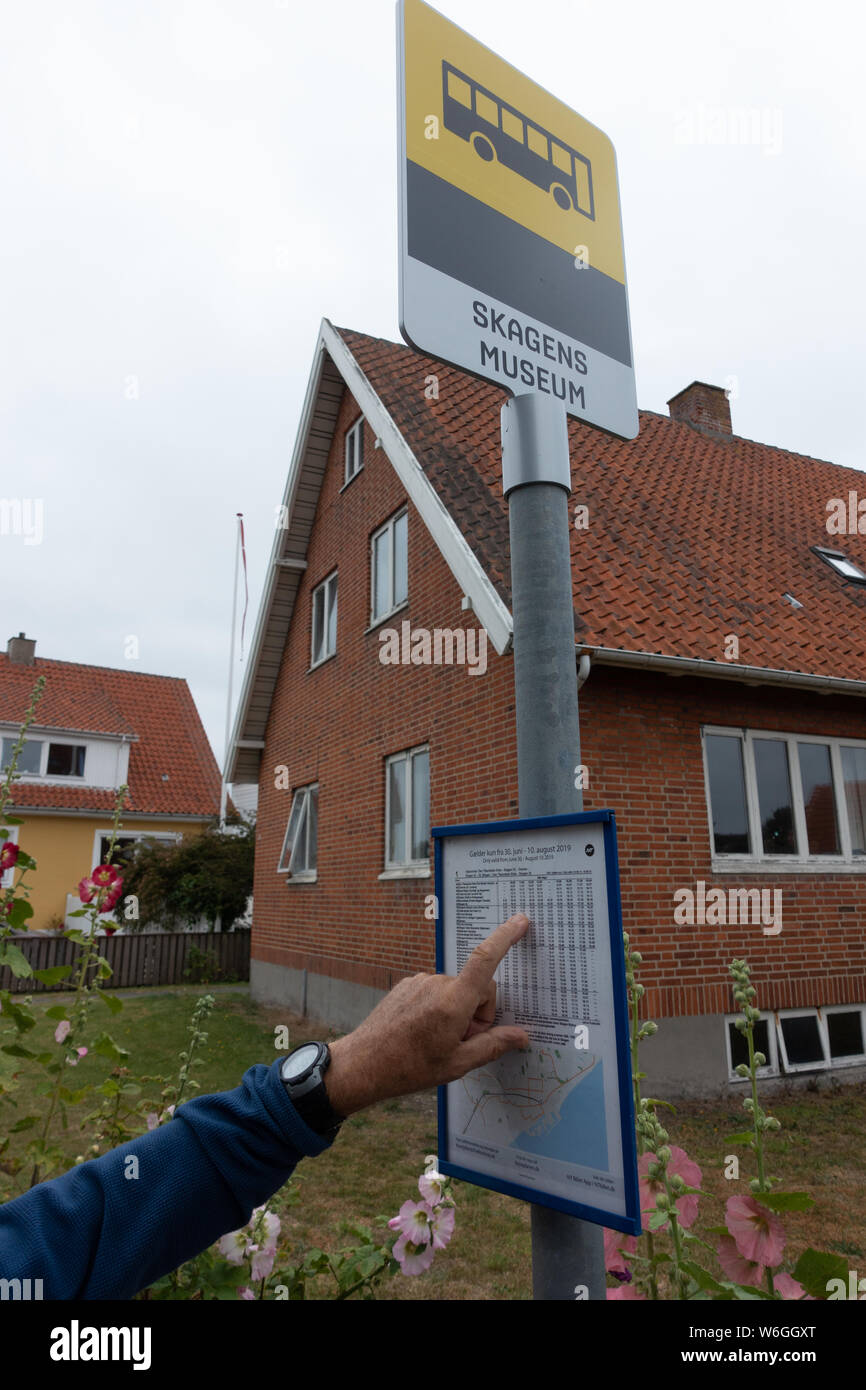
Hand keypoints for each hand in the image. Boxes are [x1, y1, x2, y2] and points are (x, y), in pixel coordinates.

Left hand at [324, 914, 530, 1116]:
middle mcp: (437, 983)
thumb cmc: (411, 1068)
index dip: (505, 938)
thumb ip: (493, 1045)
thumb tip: (522, 1035)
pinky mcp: (408, 984)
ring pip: (456, 990)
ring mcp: (420, 981)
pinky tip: (424, 1029)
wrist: (363, 1064)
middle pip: (477, 987)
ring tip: (439, 1040)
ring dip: (457, 1011)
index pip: (485, 960)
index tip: (520, 921)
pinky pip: (436, 990)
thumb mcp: (459, 1063)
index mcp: (453, 1001)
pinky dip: (440, 1006)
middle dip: (479, 1012)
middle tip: (462, 1041)